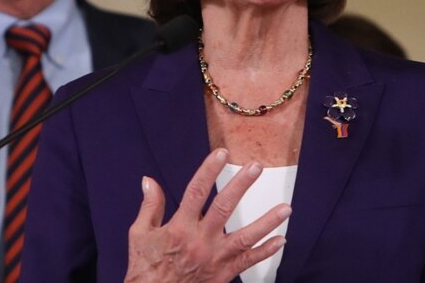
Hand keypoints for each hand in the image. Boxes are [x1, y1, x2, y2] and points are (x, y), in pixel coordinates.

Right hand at [124, 148, 290, 282]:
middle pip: (224, 208)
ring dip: (267, 222)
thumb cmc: (145, 267)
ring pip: (245, 237)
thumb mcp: (139, 234)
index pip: (195, 192)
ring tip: (285, 208)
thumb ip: (149, 206)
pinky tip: (281, 240)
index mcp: (178, 228)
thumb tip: (149, 181)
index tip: (220, 153)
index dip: (208, 171)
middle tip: (255, 167)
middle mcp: (200, 241)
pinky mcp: (223, 274)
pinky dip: (266, 252)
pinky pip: (248, 262)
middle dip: (241, 185)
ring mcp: (214, 259)